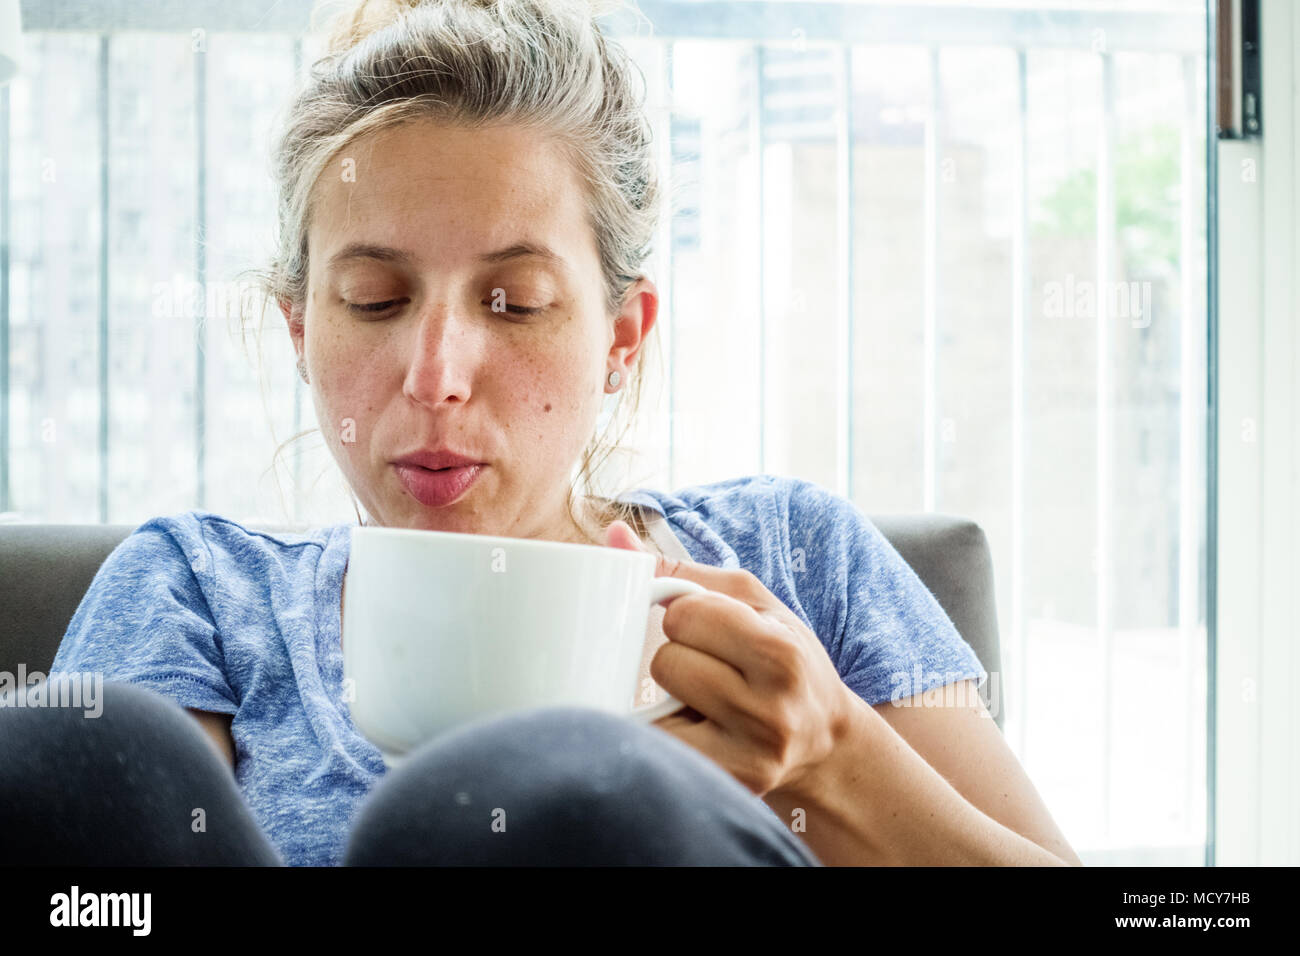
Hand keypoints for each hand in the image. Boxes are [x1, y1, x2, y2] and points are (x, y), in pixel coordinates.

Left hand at [604, 519, 856, 796]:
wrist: (824, 739)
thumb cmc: (782, 658)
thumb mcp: (750, 603)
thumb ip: (681, 569)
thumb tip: (612, 536)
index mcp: (780, 654)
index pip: (683, 614)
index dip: (686, 615)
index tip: (711, 628)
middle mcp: (770, 711)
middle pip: (665, 661)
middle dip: (678, 656)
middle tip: (713, 667)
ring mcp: (748, 757)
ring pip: (656, 703)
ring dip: (670, 695)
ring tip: (708, 698)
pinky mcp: (728, 786)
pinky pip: (659, 745)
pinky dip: (664, 731)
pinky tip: (699, 728)